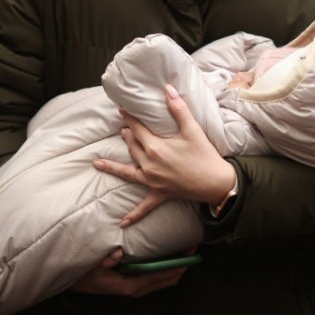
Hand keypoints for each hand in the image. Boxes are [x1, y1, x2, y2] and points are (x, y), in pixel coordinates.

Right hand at [69, 248, 187, 296]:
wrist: (78, 286)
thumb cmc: (87, 275)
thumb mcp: (95, 267)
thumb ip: (107, 260)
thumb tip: (119, 252)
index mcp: (130, 285)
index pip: (159, 276)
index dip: (175, 266)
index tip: (188, 256)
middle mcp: (137, 289)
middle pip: (166, 280)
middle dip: (181, 266)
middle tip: (194, 250)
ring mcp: (136, 288)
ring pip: (164, 281)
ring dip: (176, 268)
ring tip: (188, 253)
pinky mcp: (135, 285)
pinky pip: (156, 279)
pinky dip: (167, 270)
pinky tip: (173, 260)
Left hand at [93, 84, 236, 226]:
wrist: (217, 183)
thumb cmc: (205, 155)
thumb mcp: (193, 130)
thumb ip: (178, 109)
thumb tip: (168, 90)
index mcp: (155, 148)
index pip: (137, 129)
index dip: (129, 118)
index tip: (122, 109)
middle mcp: (149, 164)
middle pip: (132, 147)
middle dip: (127, 135)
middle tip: (123, 128)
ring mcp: (152, 181)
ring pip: (128, 171)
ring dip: (113, 167)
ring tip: (98, 163)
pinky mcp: (159, 194)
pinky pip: (143, 207)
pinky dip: (133, 215)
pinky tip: (122, 224)